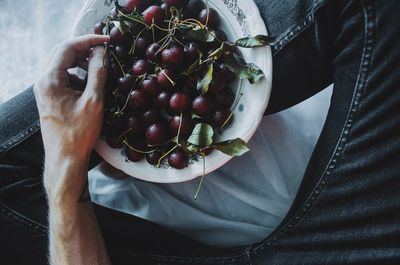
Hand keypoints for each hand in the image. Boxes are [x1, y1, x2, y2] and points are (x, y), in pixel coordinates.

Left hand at [34, 34, 109, 197]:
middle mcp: (42, 81)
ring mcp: (43, 89)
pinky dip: (75, 74)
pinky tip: (89, 82)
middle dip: (84, 49)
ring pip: (61, 64)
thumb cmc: (80, 133)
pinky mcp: (48, 97)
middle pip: (62, 52)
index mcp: (50, 79)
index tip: (107, 41)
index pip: (68, 47)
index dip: (89, 40)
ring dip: (79, 61)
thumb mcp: (94, 101)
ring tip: (98, 66)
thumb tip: (101, 51)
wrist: (65, 158)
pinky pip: (60, 76)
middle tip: (104, 51)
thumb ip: (98, 72)